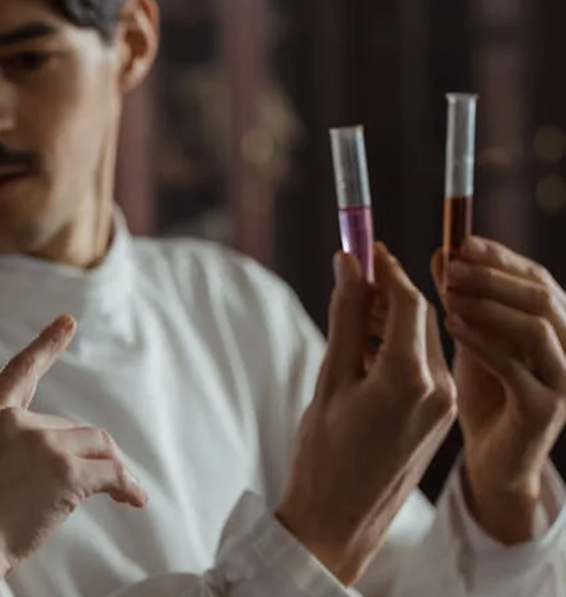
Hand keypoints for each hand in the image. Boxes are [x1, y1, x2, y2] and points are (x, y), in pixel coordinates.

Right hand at [0, 315, 147, 596]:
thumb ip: (4, 455)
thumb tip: (58, 468)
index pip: (20, 371)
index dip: (46, 344)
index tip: (67, 321)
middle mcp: (15, 422)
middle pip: (69, 427)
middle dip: (80, 457)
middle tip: (89, 491)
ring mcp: (41, 444)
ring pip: (96, 445)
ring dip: (110, 467)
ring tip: (123, 494)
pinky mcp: (65, 471)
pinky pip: (110, 472)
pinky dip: (126, 486)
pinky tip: (134, 499)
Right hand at [276, 244, 455, 585]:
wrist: (341, 519)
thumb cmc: (324, 453)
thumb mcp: (329, 380)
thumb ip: (344, 319)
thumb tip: (350, 266)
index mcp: (407, 379)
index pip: (406, 301)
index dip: (384, 268)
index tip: (360, 248)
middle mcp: (438, 389)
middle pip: (418, 316)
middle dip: (385, 290)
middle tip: (349, 275)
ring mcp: (443, 405)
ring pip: (421, 339)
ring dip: (389, 317)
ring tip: (348, 314)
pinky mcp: (440, 416)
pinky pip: (423, 364)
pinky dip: (397, 346)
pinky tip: (364, 348)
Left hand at [432, 237, 565, 543]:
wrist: (493, 458)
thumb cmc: (485, 391)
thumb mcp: (474, 336)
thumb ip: (465, 299)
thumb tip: (445, 252)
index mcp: (556, 326)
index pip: (537, 278)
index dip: (501, 257)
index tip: (461, 241)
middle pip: (542, 297)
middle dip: (494, 277)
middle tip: (451, 267)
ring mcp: (563, 381)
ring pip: (536, 328)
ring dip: (490, 305)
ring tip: (448, 293)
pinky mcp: (546, 410)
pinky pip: (517, 369)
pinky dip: (484, 342)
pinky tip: (452, 326)